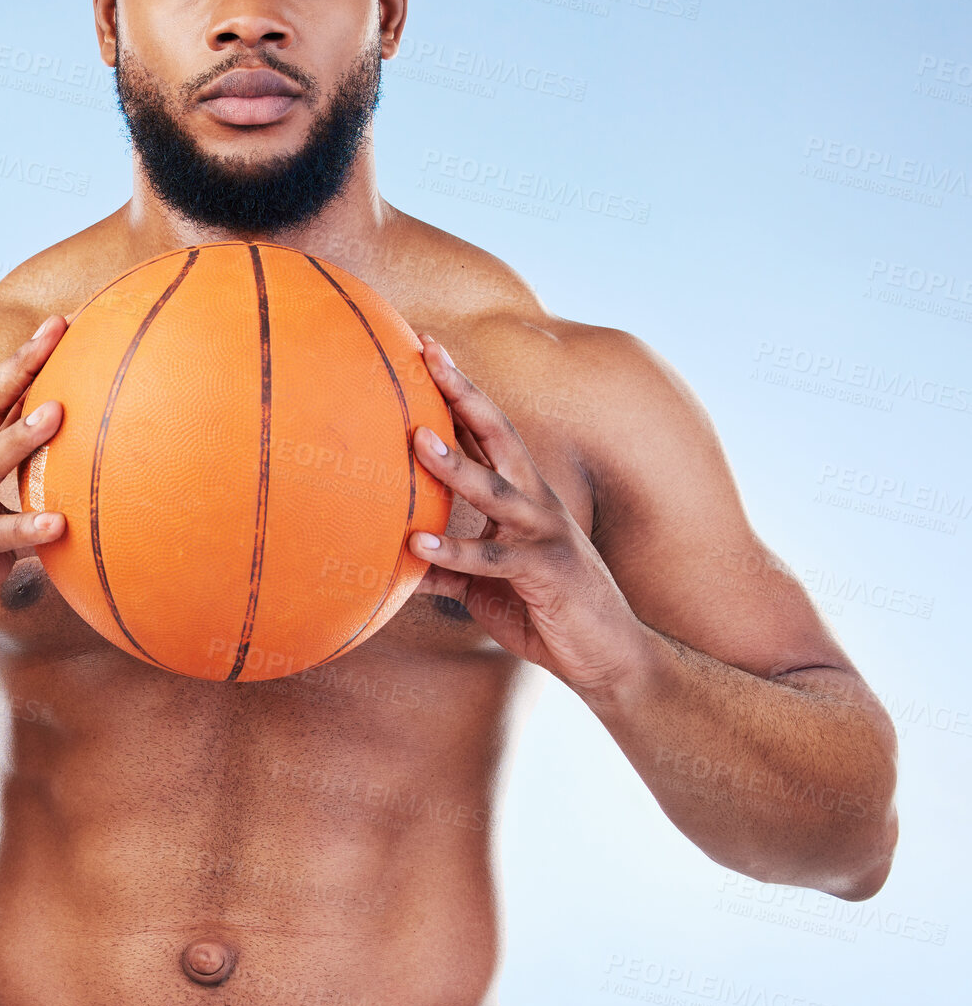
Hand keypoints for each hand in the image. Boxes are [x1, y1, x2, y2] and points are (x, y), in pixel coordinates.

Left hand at [407, 335, 645, 697]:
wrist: (608, 657)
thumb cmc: (545, 612)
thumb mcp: (484, 585)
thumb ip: (447, 567)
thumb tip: (398, 562)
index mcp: (522, 495)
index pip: (487, 431)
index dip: (458, 391)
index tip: (426, 348)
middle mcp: (535, 502)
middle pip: (498, 434)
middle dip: (463, 393)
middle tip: (428, 355)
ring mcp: (544, 533)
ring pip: (497, 489)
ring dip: (456, 466)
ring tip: (418, 441)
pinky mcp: (546, 572)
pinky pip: (494, 558)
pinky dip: (456, 550)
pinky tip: (418, 544)